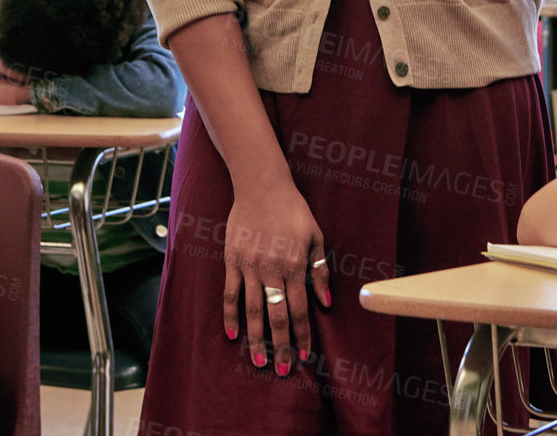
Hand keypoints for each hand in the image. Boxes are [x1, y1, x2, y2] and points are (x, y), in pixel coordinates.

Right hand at [222, 180, 330, 375]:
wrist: (261, 185)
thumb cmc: (293, 210)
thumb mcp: (316, 237)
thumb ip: (320, 271)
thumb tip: (326, 303)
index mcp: (294, 266)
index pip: (300, 309)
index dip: (303, 335)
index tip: (305, 356)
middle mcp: (271, 270)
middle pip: (276, 316)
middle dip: (281, 345)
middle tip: (283, 370)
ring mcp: (249, 266)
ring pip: (252, 310)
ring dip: (256, 338)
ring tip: (259, 361)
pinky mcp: (232, 260)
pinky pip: (230, 293)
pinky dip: (230, 315)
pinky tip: (233, 335)